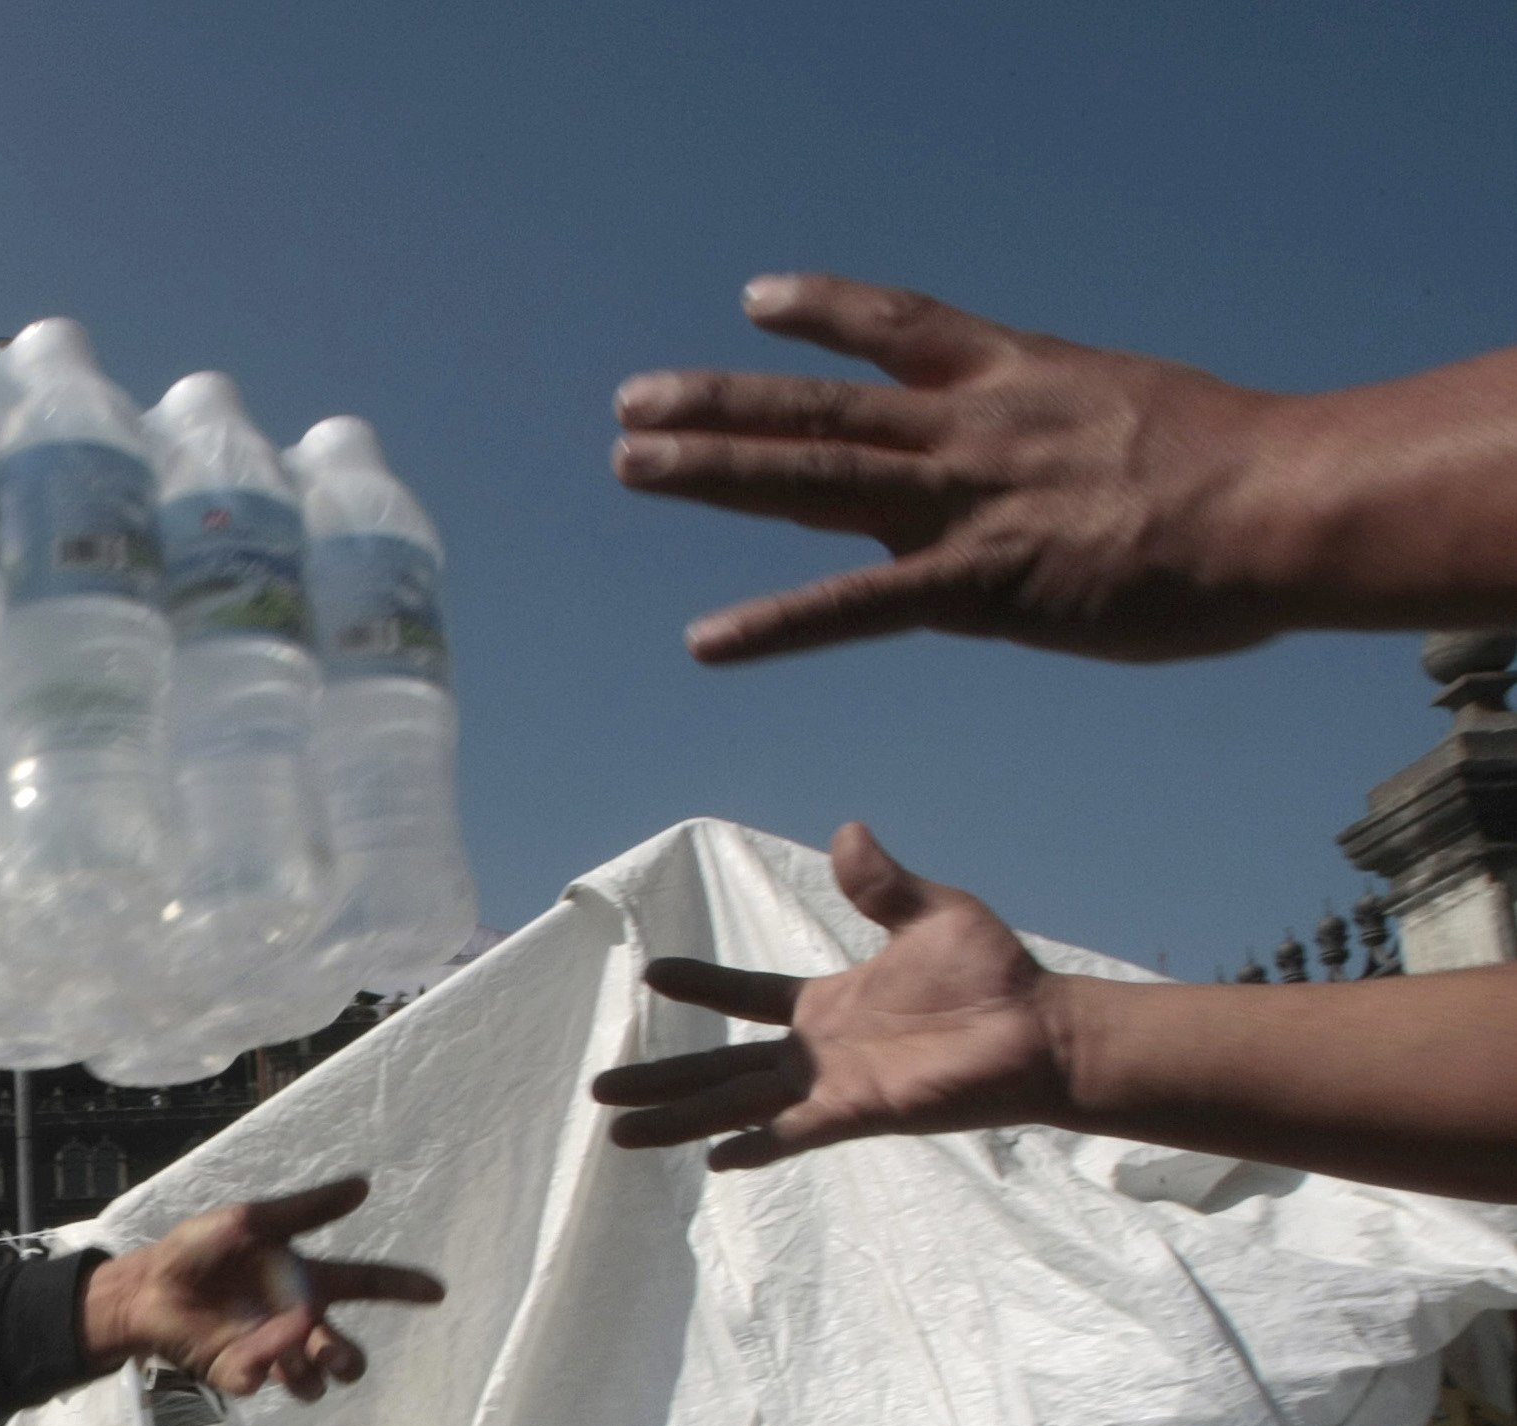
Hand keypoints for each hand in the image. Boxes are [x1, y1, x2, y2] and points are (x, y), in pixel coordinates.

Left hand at [80, 1178, 444, 1401]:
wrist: (146, 1286)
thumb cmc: (199, 1250)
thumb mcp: (251, 1221)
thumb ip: (304, 1211)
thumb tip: (362, 1186)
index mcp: (306, 1279)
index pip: (366, 1283)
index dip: (403, 1286)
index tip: (437, 1290)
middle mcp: (296, 1321)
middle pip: (345, 1350)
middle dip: (347, 1358)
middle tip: (331, 1353)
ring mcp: (269, 1351)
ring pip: (312, 1380)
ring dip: (308, 1373)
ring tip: (289, 1359)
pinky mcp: (237, 1372)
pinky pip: (260, 1381)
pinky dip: (256, 1370)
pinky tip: (243, 1358)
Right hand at [592, 824, 1074, 1168]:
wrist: (1043, 1031)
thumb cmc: (995, 977)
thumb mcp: (932, 913)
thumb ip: (881, 884)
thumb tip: (849, 831)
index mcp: (828, 1004)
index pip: (747, 997)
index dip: (703, 985)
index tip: (651, 972)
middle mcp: (818, 1051)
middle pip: (718, 1066)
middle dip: (659, 1077)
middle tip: (599, 1088)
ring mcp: (832, 1086)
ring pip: (735, 1104)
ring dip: (679, 1117)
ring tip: (621, 1134)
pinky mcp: (857, 1112)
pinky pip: (793, 1132)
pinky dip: (755, 1146)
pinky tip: (712, 1161)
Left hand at [613, 274, 1295, 663]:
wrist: (1278, 504)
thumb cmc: (1237, 468)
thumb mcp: (1137, 414)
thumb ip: (1069, 431)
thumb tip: (1061, 456)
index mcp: (1012, 378)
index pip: (898, 329)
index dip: (822, 312)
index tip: (757, 300)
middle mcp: (966, 428)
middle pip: (817, 406)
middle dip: (720, 403)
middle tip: (634, 401)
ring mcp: (960, 503)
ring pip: (809, 476)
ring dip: (713, 470)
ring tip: (629, 463)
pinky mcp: (975, 585)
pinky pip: (851, 608)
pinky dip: (775, 626)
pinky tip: (706, 643)